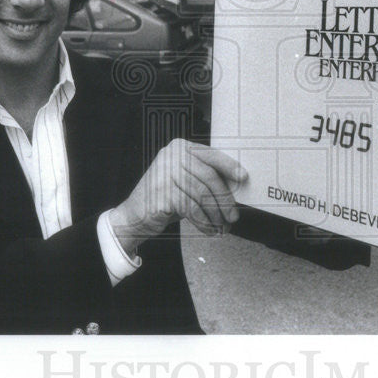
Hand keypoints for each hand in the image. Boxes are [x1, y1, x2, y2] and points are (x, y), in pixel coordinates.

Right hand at [109, 139, 246, 252]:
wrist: (134, 216)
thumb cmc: (165, 199)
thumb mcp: (186, 182)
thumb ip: (205, 177)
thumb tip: (236, 184)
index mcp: (180, 147)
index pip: (210, 155)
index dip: (229, 166)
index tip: (243, 177)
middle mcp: (171, 156)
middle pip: (209, 176)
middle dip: (224, 199)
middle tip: (233, 215)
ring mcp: (165, 172)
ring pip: (202, 195)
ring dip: (215, 214)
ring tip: (222, 226)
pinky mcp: (162, 192)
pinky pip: (191, 208)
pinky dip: (203, 222)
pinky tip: (208, 229)